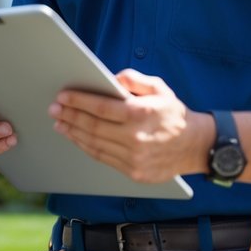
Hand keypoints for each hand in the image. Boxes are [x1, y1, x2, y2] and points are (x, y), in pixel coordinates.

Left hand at [48, 69, 212, 182]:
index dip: (78, 101)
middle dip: (69, 116)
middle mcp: (136, 138)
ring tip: (60, 123)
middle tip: (54, 109)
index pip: (100, 107)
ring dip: (73, 133)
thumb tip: (110, 78)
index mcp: (140, 114)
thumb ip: (133, 79)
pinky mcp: (134, 172)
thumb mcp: (159, 88)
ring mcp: (134, 158)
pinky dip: (87, 147)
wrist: (197, 146)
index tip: (61, 97)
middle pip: (93, 127)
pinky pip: (104, 158)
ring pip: (94, 145)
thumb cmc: (174, 114)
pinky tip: (78, 138)